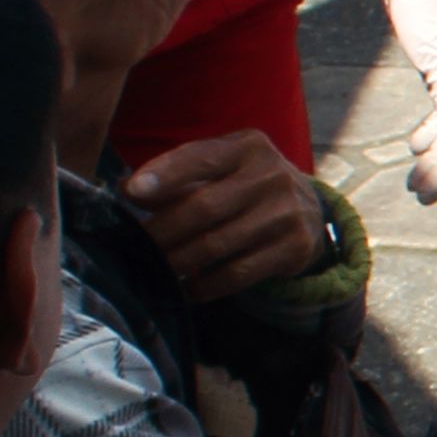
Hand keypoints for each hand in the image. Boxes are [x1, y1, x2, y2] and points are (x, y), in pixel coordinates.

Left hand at [126, 133, 330, 301]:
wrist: (309, 211)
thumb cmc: (245, 186)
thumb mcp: (219, 169)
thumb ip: (177, 177)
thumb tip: (126, 190)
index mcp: (248, 147)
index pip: (200, 158)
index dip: (164, 175)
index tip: (131, 192)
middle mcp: (271, 175)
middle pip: (204, 207)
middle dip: (162, 230)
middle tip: (134, 247)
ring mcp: (287, 213)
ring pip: (217, 245)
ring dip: (178, 261)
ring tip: (154, 269)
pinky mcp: (295, 247)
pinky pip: (239, 273)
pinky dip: (206, 285)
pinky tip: (186, 289)